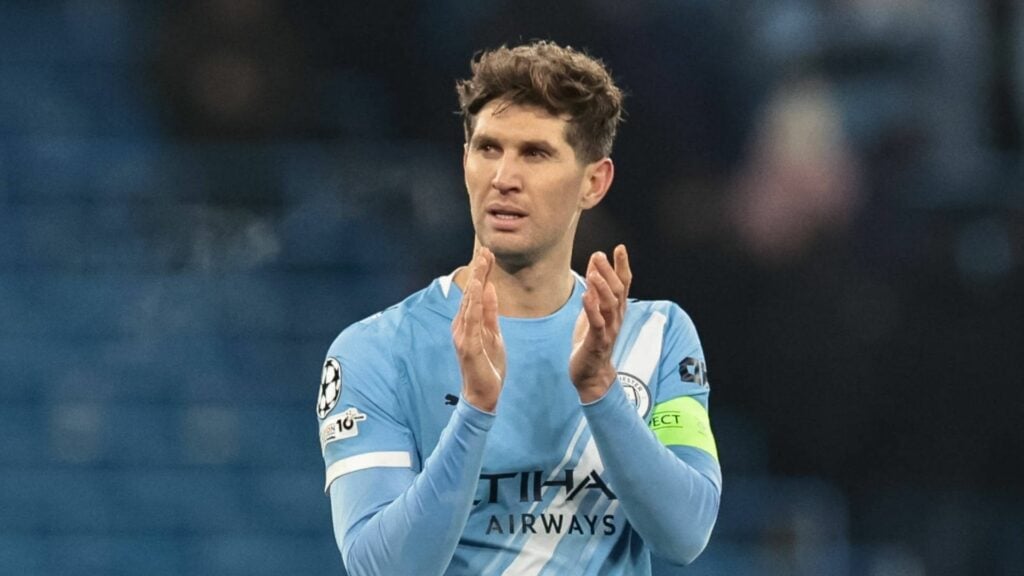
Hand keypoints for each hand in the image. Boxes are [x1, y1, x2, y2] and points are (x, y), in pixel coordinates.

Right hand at [451, 247, 505, 411]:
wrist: (483, 394)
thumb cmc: (488, 366)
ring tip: (481, 263)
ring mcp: (462, 335)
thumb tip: (489, 288)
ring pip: (469, 303)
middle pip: (470, 293)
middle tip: (485, 249)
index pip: (475, 293)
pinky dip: (473, 303)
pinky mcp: (467, 346)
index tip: (487, 253)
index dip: (481, 273)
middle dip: (478, 271)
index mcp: (468, 322)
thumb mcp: (494, 334)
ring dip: (475, 281)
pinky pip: (471, 321)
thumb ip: (490, 312)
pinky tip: (477, 289)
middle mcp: (461, 326)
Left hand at [570, 244, 631, 402]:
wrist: (591, 374)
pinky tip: (586, 296)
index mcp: (616, 310)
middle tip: (600, 255)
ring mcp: (608, 330)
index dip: (622, 266)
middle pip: (617, 291)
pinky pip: (597, 324)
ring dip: (602, 288)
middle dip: (609, 272)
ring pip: (610, 306)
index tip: (620, 247)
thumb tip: (594, 266)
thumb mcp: (593, 311)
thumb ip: (595, 290)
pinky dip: (592, 309)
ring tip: (594, 273)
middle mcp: (616, 318)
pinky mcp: (597, 342)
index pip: (623, 284)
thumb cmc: (591, 341)